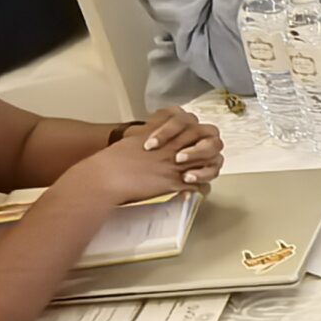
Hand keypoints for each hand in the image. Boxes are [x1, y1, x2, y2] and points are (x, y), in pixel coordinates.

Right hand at [60, 116, 216, 204]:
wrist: (108, 175)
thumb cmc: (117, 157)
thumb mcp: (137, 136)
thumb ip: (153, 133)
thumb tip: (156, 134)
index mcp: (170, 132)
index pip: (199, 128)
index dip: (201, 136)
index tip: (196, 143)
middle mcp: (178, 145)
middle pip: (212, 143)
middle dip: (211, 152)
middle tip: (205, 160)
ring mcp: (179, 164)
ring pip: (211, 165)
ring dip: (209, 172)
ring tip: (200, 176)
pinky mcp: (176, 182)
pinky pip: (199, 186)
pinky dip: (199, 189)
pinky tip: (193, 192)